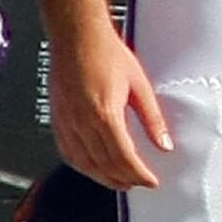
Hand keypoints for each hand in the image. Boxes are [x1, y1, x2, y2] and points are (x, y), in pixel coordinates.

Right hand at [49, 22, 170, 190]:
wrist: (77, 37)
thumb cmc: (106, 54)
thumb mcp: (140, 86)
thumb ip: (152, 119)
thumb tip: (164, 144)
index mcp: (105, 113)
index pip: (124, 157)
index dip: (139, 174)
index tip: (151, 181)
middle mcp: (82, 121)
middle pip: (104, 164)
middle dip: (123, 179)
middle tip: (139, 184)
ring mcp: (66, 121)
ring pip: (83, 162)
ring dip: (102, 177)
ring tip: (120, 182)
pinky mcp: (57, 119)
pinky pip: (67, 151)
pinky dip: (82, 165)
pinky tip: (93, 167)